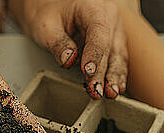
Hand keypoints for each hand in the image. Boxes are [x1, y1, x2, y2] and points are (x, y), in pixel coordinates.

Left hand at [8, 0, 127, 98]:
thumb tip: (68, 60)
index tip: (88, 72)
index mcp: (93, 6)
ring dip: (113, 76)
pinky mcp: (111, 43)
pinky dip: (116, 75)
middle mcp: (108, 17)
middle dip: (103, 72)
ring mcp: (112, 30)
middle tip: (96, 90)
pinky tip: (115, 87)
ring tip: (110, 93)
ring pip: (117, 55)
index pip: (98, 32)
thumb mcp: (46, 26)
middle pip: (109, 47)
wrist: (50, 9)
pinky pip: (117, 60)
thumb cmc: (48, 12)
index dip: (95, 54)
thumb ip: (57, 43)